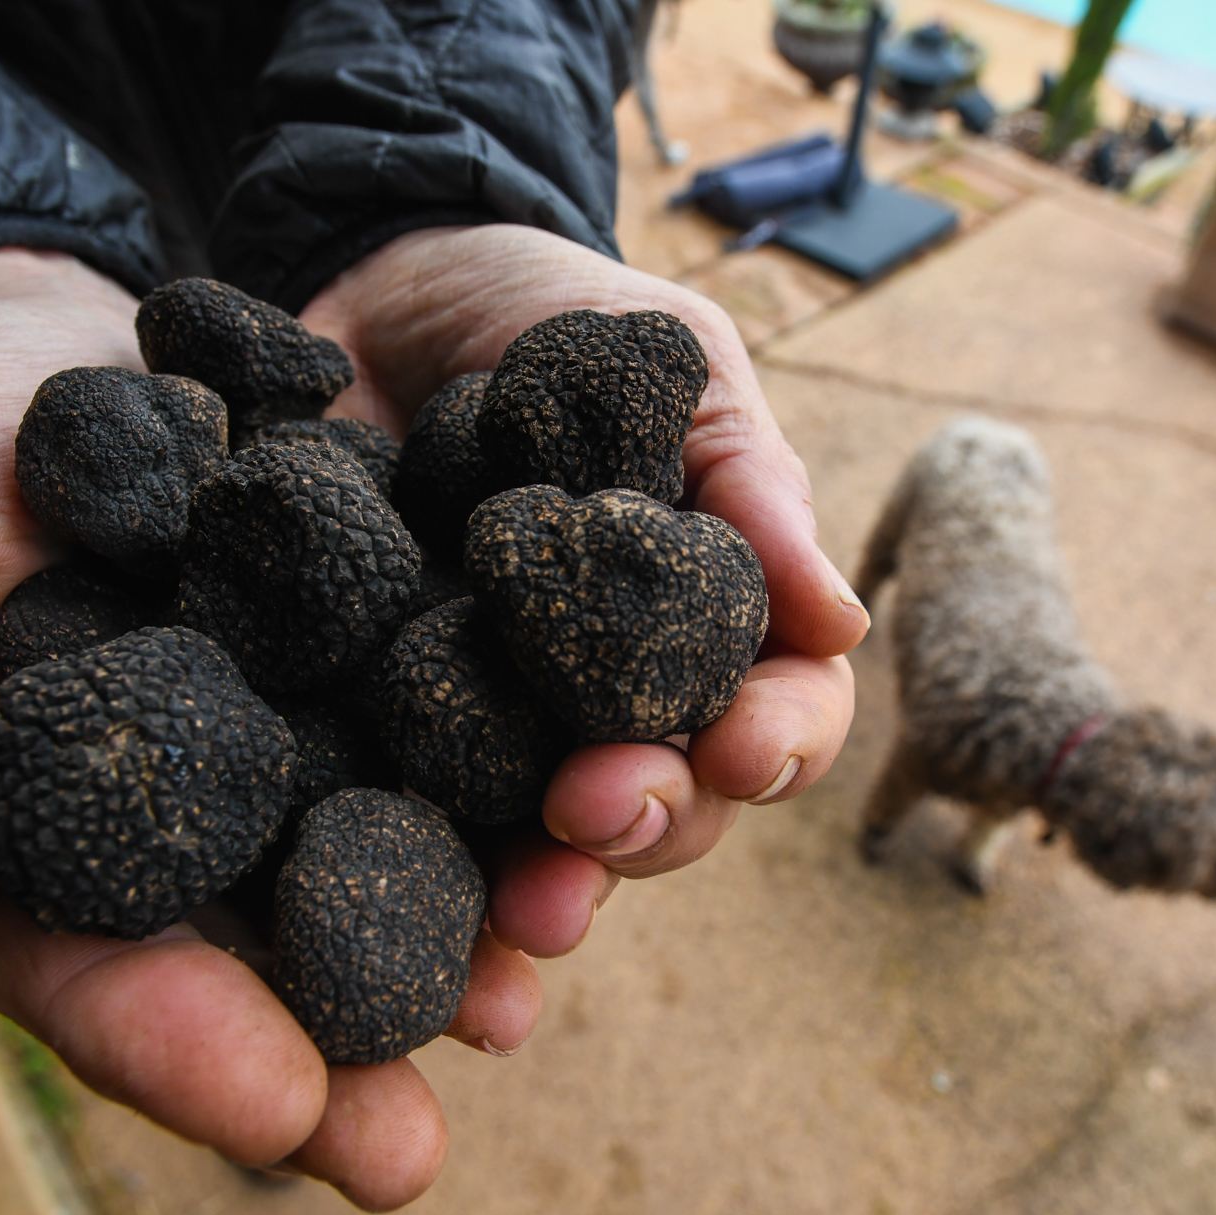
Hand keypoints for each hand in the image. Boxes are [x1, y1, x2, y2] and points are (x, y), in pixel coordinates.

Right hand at [0, 249, 539, 1210]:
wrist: (41, 330)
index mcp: (26, 828)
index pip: (82, 966)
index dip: (167, 1044)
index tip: (272, 1113)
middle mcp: (173, 820)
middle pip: (244, 964)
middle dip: (328, 1061)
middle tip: (402, 1151)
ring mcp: (283, 745)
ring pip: (364, 872)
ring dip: (444, 951)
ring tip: (516, 1008)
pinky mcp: (369, 660)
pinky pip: (438, 740)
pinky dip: (502, 793)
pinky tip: (571, 837)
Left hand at [302, 224, 863, 956]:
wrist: (380, 282)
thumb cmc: (557, 317)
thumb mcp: (669, 361)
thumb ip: (746, 481)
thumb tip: (844, 621)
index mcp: (704, 626)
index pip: (774, 711)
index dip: (774, 742)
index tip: (742, 747)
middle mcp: (605, 704)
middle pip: (662, 806)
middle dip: (645, 827)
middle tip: (597, 815)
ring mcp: (489, 728)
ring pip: (538, 852)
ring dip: (544, 901)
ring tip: (522, 921)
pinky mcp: (370, 732)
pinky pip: (394, 828)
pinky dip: (405, 893)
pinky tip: (393, 933)